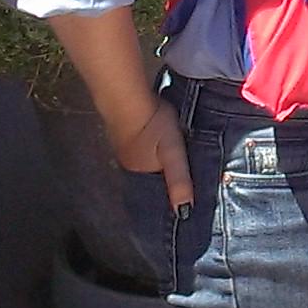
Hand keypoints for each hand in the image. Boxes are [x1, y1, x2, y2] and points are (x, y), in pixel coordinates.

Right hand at [113, 96, 195, 211]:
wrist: (129, 95)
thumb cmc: (154, 126)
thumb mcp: (173, 154)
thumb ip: (179, 180)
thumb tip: (184, 212)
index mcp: (140, 173)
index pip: (156, 187)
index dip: (169, 186)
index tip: (183, 187)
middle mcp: (128, 163)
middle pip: (150, 171)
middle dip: (163, 171)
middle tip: (181, 165)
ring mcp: (123, 144)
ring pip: (145, 155)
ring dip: (157, 154)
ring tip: (172, 151)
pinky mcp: (123, 127)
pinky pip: (140, 140)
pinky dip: (150, 141)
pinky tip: (158, 134)